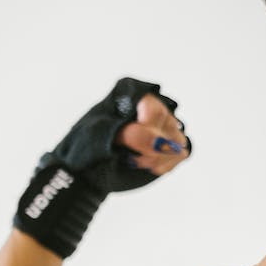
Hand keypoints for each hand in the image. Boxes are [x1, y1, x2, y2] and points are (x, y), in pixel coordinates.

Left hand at [11, 77, 192, 259]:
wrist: (84, 170)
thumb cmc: (86, 147)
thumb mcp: (101, 136)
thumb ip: (133, 135)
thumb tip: (163, 144)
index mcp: (130, 95)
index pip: (152, 106)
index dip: (147, 128)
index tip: (130, 144)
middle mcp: (150, 107)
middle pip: (167, 122)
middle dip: (151, 146)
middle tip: (130, 159)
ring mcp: (162, 126)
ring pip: (177, 139)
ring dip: (158, 158)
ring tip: (134, 163)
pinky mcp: (169, 146)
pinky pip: (182, 153)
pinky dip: (164, 165)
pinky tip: (146, 167)